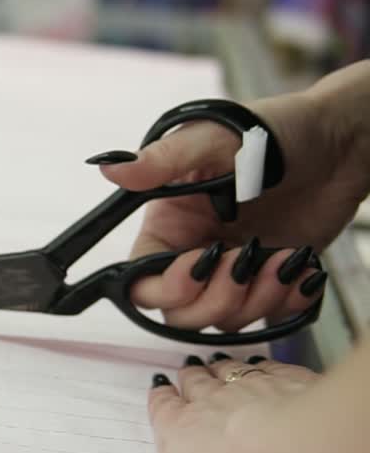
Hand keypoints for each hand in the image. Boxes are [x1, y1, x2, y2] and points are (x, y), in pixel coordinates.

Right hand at [91, 62, 369, 332]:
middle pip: (180, 312)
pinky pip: (266, 318)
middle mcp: (194, 253)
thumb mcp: (215, 140)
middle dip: (216, 299)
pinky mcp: (269, 281)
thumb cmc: (276, 132)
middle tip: (249, 263)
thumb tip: (111, 169)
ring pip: (223, 320)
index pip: (142, 279)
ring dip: (256, 299)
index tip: (203, 262)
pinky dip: (285, 303)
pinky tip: (301, 270)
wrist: (341, 142)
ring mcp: (233, 272)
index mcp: (169, 225)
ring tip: (285, 261)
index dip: (166, 285)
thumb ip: (163, 161)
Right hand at [149, 352, 319, 452]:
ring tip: (217, 362)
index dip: (162, 396)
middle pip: (196, 381)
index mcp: (183, 428)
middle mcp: (212, 400)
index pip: (166, 406)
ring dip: (221, 366)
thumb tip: (187, 452)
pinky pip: (268, 366)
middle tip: (189, 368)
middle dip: (190, 375)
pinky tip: (260, 364)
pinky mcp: (288, 379)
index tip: (160, 388)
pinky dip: (260, 364)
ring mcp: (251, 385)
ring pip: (229, 369)